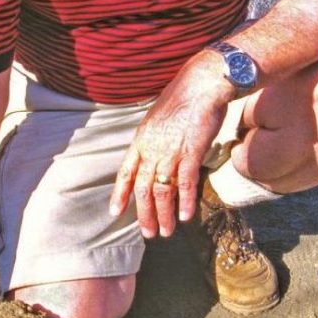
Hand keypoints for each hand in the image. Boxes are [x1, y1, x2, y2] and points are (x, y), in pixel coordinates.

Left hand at [109, 54, 229, 238]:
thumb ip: (154, 138)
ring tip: (165, 232)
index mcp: (141, 140)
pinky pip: (185, 183)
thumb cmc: (183, 99)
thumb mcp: (159, 119)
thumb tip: (156, 153)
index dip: (120, 194)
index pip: (125, 172)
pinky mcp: (191, 152)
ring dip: (164, 214)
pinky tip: (185, 216)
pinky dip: (185, 201)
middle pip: (142, 188)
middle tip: (148, 233)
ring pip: (162, 190)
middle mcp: (152, 149)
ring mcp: (170, 152)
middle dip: (144, 214)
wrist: (201, 85)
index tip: (115, 212)